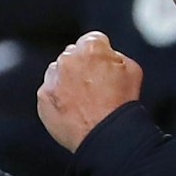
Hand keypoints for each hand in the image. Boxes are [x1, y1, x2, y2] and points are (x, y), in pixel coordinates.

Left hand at [37, 32, 142, 151]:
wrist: (106, 135)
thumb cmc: (121, 104)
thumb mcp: (132, 69)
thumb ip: (114, 55)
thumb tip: (105, 55)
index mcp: (90, 48)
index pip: (92, 40)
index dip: (100, 54)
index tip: (102, 66)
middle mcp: (68, 59)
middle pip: (73, 56)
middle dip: (81, 66)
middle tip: (94, 87)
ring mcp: (53, 78)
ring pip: (58, 73)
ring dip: (67, 81)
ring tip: (83, 101)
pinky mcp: (43, 97)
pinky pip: (49, 92)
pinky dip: (58, 98)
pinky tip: (73, 110)